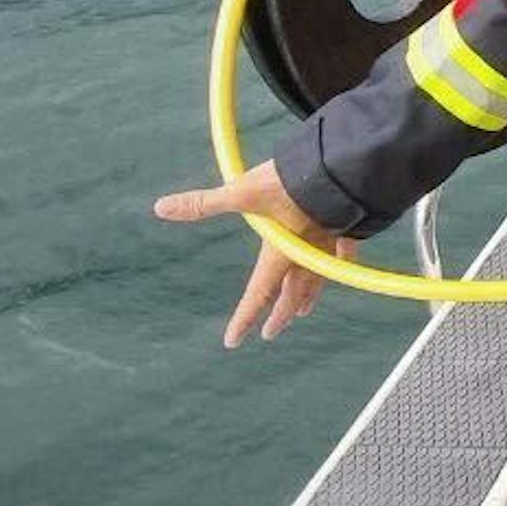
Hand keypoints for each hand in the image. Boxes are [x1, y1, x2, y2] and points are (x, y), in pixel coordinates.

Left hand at [155, 158, 357, 347]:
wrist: (334, 165)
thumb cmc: (286, 180)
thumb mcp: (239, 192)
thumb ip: (202, 203)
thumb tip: (160, 207)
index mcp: (278, 253)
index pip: (257, 295)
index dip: (244, 318)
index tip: (233, 341)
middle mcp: (302, 255)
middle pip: (290, 294)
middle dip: (279, 315)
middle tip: (270, 332)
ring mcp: (327, 243)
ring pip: (317, 279)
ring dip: (307, 297)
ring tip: (302, 311)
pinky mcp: (346, 227)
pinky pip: (343, 252)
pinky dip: (340, 262)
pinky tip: (341, 266)